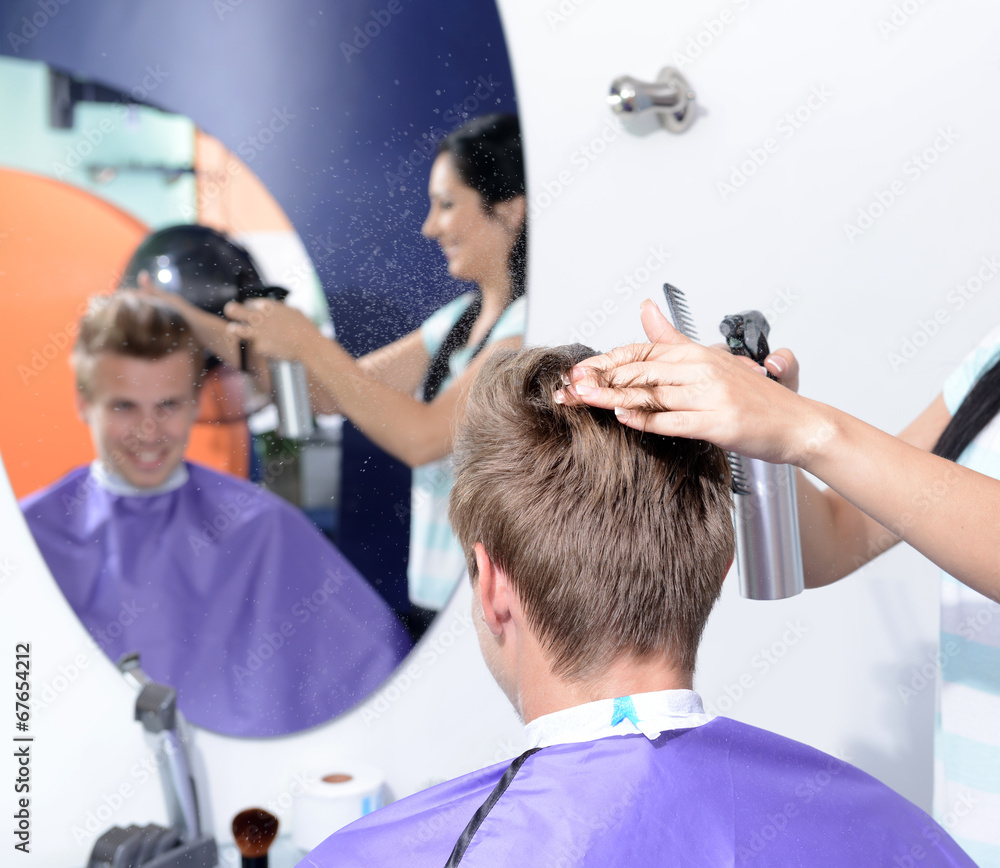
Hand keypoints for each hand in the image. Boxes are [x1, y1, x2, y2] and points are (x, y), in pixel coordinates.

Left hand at [225, 299, 319, 361]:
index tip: (252, 312)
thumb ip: (279, 309)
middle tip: (232, 314)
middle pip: (232, 309)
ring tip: (238, 332)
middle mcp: (258, 317)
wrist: (309, 347)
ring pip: (233, 329)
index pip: (248, 303)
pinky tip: (272, 348)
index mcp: (267, 305)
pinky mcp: (258, 347)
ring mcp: (256, 332)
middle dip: (231, 311)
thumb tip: (276, 309)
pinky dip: (262, 348)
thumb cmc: (305, 329)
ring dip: (235, 330)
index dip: (250, 308)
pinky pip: (255, 347)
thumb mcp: (293, 311)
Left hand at [557, 300, 822, 465]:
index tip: (578, 370)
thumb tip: (646, 307)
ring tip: (584, 399)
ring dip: (613, 398)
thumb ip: (672, 338)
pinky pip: (676, 421)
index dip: (606, 361)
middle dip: (600, 379)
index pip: (641, 352)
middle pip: (640, 372)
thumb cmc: (753, 397)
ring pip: (652, 394)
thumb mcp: (712, 360)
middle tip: (569, 386)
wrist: (798, 424)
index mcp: (697, 354)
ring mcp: (711, 396)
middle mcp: (702, 370)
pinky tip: (623, 418)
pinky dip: (647, 419)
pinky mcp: (719, 423)